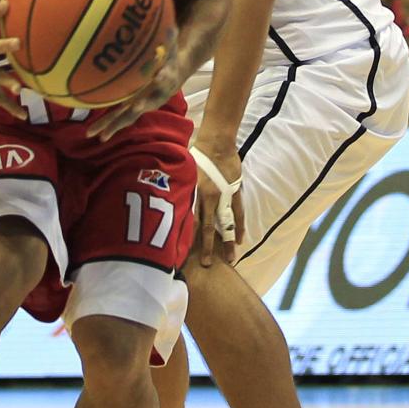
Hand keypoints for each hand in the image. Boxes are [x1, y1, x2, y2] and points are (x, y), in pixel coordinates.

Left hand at [85, 32, 178, 140]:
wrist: (173, 75)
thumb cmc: (168, 57)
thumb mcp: (170, 45)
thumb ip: (169, 37)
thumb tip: (167, 23)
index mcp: (163, 80)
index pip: (163, 79)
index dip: (160, 80)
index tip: (153, 83)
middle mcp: (152, 97)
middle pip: (141, 106)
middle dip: (132, 112)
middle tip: (125, 116)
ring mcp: (141, 105)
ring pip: (127, 117)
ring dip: (113, 126)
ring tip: (98, 136)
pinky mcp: (132, 109)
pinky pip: (118, 118)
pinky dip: (107, 126)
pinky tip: (92, 134)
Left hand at [189, 133, 243, 265]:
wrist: (216, 142)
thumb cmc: (195, 154)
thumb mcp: (182, 173)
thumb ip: (180, 189)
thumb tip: (168, 201)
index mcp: (192, 194)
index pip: (188, 221)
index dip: (185, 237)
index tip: (181, 254)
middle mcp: (207, 198)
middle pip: (207, 228)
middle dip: (207, 247)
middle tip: (208, 265)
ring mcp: (223, 196)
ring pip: (225, 224)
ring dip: (227, 242)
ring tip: (231, 259)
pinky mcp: (235, 192)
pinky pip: (238, 213)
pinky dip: (240, 226)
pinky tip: (240, 240)